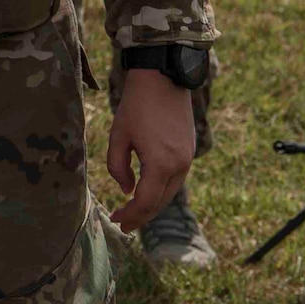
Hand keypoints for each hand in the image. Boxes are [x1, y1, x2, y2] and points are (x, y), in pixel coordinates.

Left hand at [106, 65, 195, 230]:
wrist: (163, 78)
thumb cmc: (136, 105)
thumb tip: (127, 189)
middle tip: (123, 225)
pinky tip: (146, 191)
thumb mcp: (118, 135)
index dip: (130, 215)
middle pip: (160, 202)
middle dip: (141, 216)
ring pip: (170, 193)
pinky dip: (161, 191)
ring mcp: (187, 160)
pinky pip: (175, 180)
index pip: (145, 201)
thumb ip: (117, 166)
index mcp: (161, 164)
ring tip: (133, 213)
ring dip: (152, 205)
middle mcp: (179, 166)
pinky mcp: (188, 152)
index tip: (116, 221)